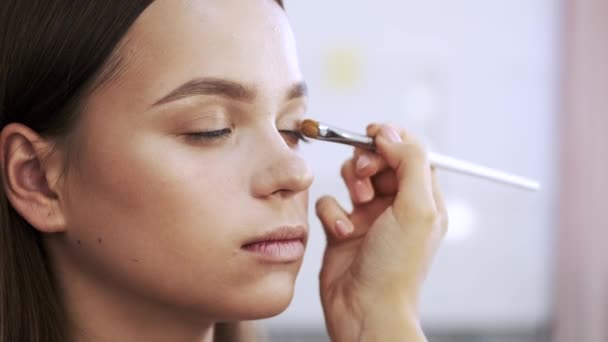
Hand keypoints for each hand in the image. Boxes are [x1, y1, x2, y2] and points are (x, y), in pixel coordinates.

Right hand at [315, 123, 447, 340]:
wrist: (365, 309)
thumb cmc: (397, 268)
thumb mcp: (416, 208)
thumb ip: (410, 162)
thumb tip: (391, 133)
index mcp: (422, 199)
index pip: (410, 153)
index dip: (392, 139)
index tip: (374, 135)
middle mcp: (396, 205)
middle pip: (379, 159)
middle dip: (367, 161)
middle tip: (365, 175)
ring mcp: (368, 216)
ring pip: (353, 176)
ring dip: (351, 183)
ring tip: (357, 203)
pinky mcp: (341, 228)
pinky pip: (330, 201)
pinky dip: (332, 213)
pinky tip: (342, 232)